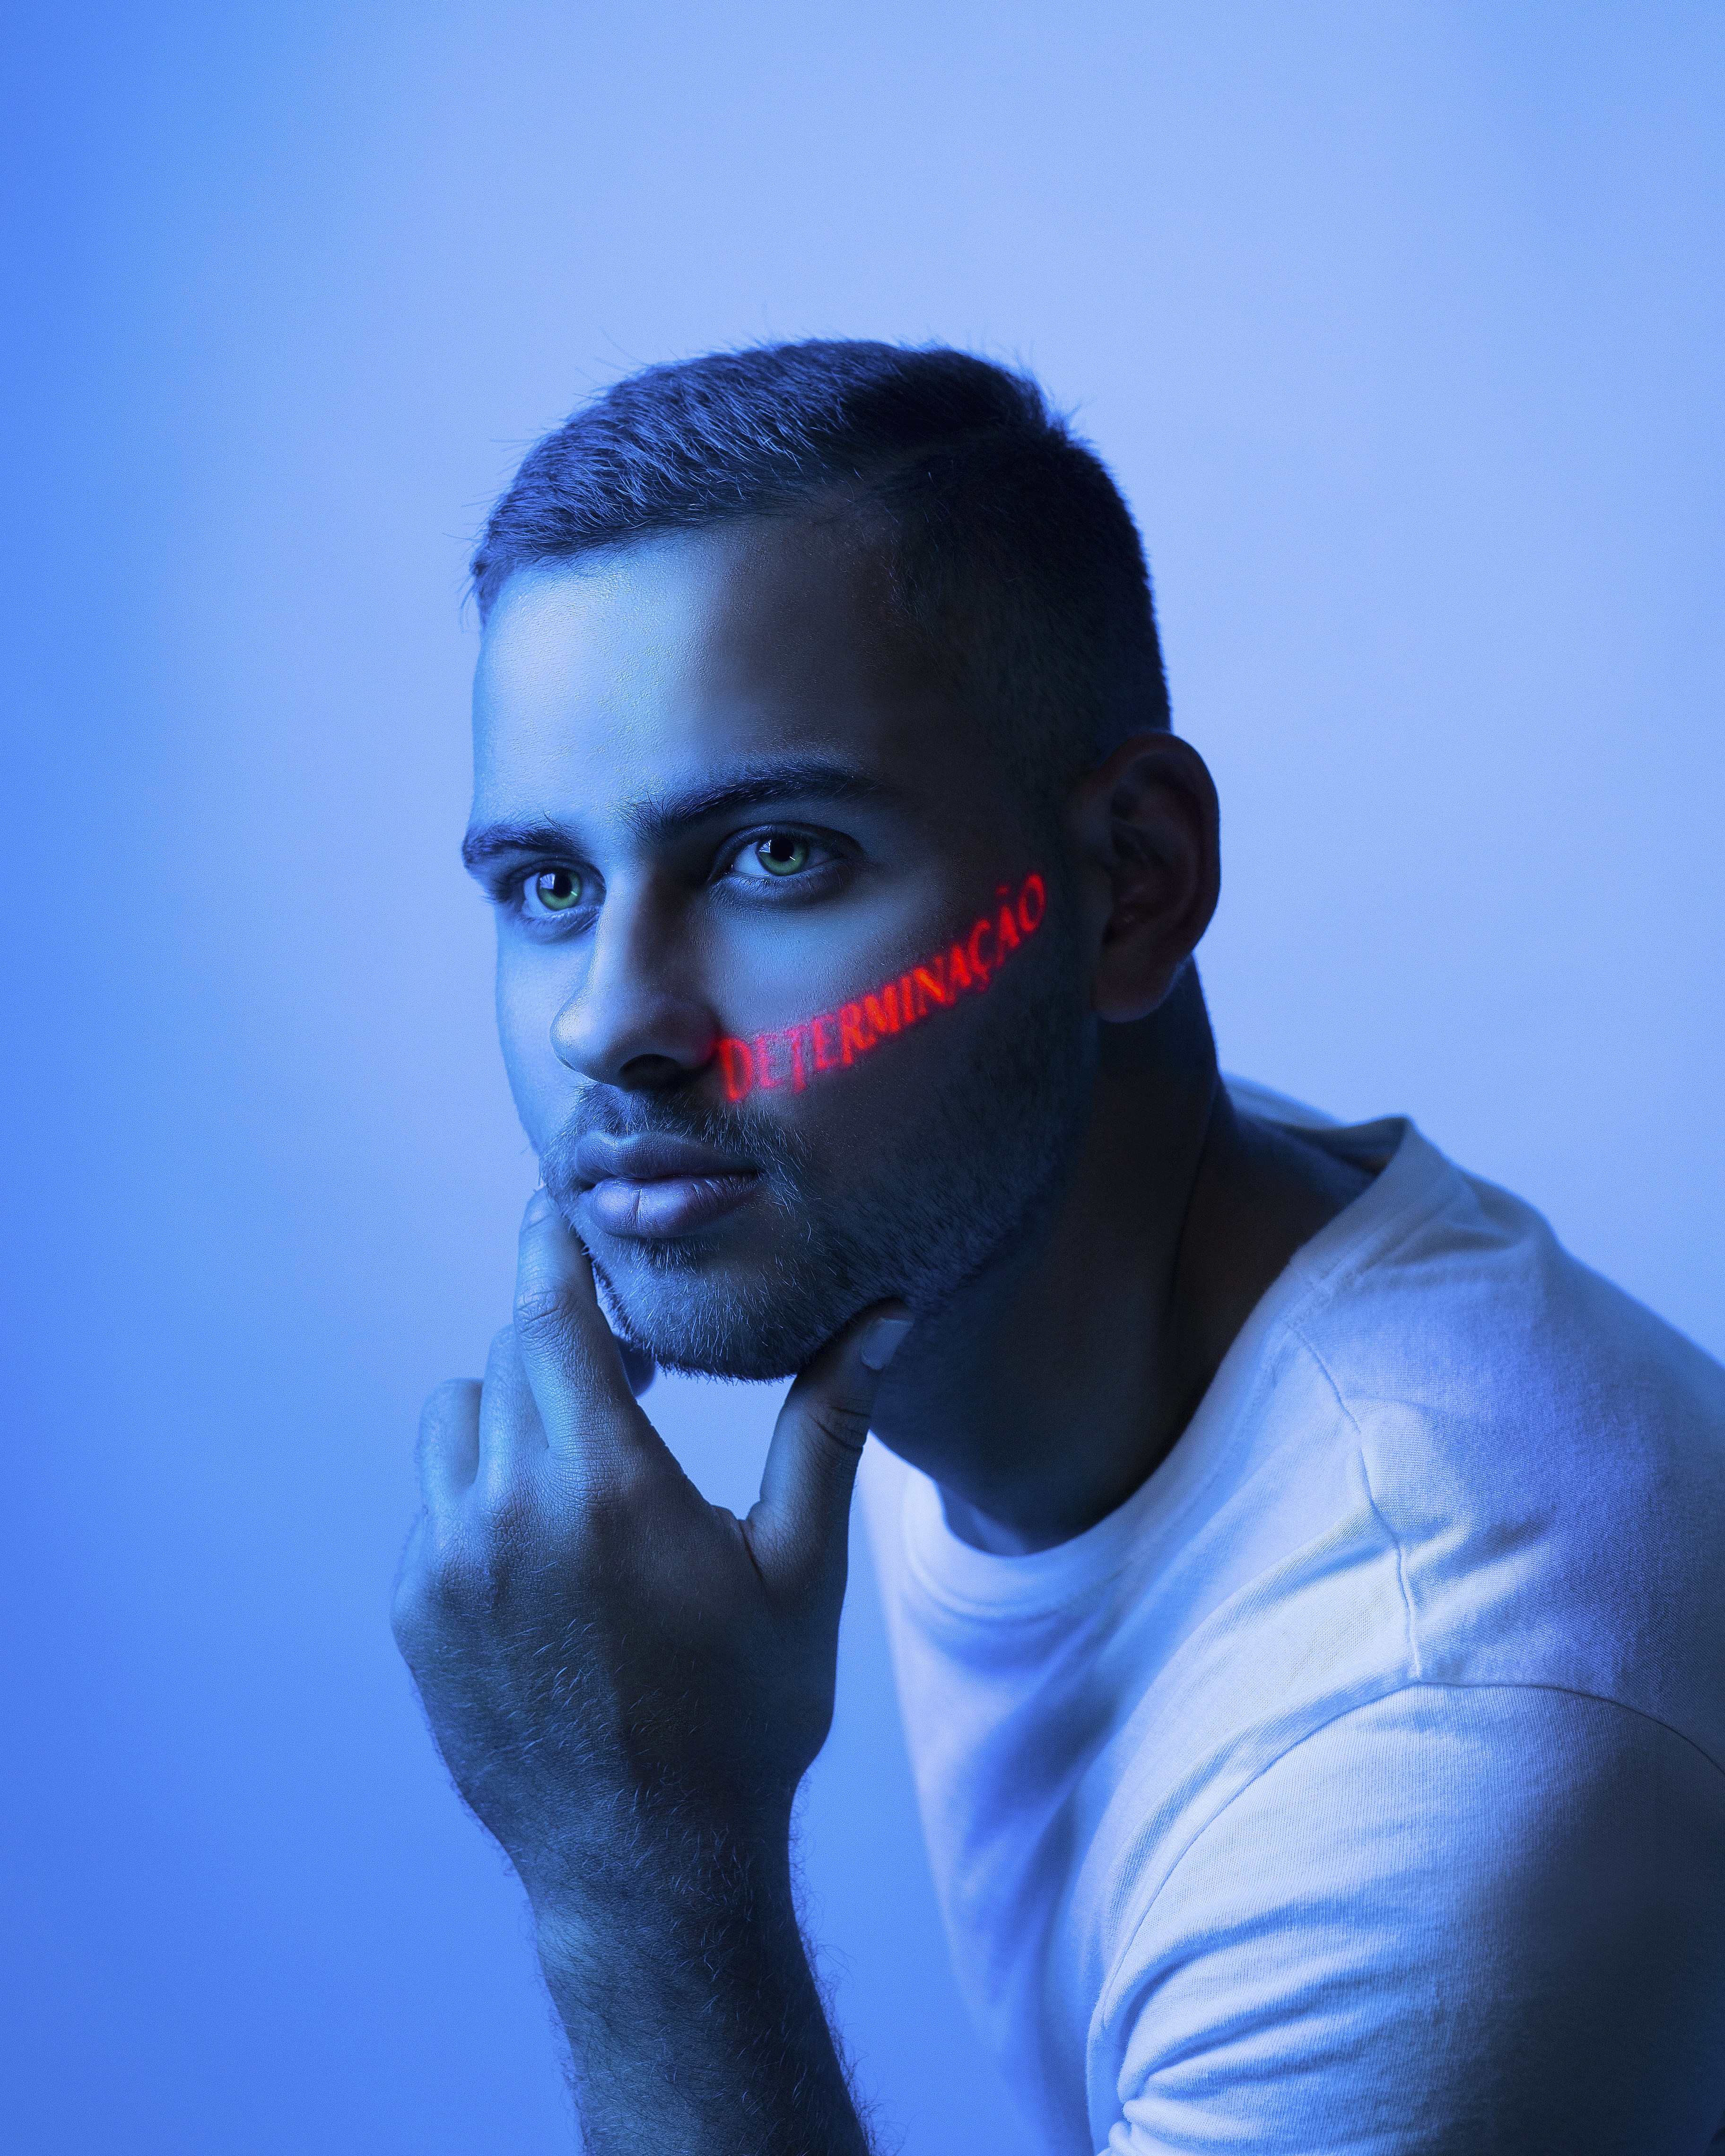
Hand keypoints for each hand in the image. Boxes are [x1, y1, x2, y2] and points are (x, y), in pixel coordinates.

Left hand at [391, 1188, 912, 1915]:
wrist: (649, 1870)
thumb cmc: (743, 1719)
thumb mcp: (802, 1569)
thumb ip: (827, 1426)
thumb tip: (885, 1314)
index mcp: (604, 1489)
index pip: (547, 1314)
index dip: (551, 1247)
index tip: (557, 1205)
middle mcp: (503, 1517)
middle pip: (508, 1357)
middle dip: (564, 1342)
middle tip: (629, 1372)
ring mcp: (442, 1571)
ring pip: (456, 1421)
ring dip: (514, 1413)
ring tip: (585, 1463)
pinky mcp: (414, 1617)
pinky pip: (433, 1505)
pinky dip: (481, 1493)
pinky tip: (550, 1548)